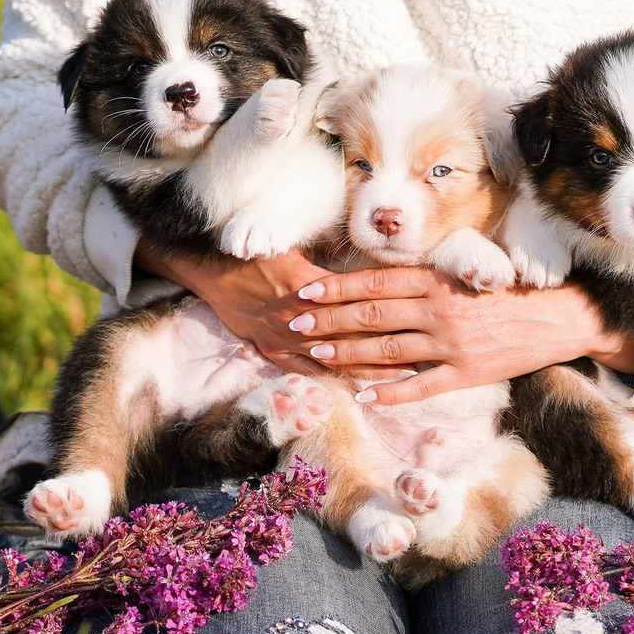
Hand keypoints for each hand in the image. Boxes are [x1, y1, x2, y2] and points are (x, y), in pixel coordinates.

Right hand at [140, 246, 412, 379]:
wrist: (209, 269)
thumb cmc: (252, 250)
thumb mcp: (289, 244)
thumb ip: (325, 259)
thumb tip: (363, 261)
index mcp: (305, 286)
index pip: (355, 302)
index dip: (388, 311)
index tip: (417, 316)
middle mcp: (296, 317)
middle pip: (351, 335)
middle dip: (388, 345)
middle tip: (424, 353)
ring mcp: (283, 337)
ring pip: (334, 357)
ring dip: (368, 367)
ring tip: (401, 376)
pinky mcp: (271, 349)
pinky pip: (307, 370)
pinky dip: (332, 378)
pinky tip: (357, 388)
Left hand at [285, 268, 633, 401]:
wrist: (560, 316)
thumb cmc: (510, 291)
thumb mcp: (468, 273)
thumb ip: (428, 278)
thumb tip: (384, 280)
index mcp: (438, 281)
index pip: (376, 283)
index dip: (338, 287)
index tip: (307, 289)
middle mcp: (439, 310)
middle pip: (373, 315)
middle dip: (330, 319)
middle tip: (296, 322)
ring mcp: (451, 343)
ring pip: (388, 350)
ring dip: (349, 353)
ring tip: (318, 354)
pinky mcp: (465, 372)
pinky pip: (420, 385)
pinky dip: (391, 391)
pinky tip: (365, 395)